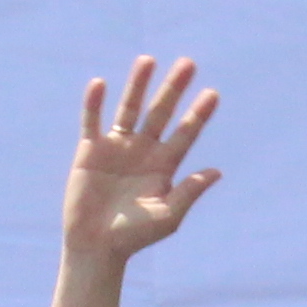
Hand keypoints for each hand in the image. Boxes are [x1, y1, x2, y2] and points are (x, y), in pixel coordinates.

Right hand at [61, 55, 224, 268]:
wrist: (96, 245)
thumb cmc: (134, 236)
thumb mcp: (167, 216)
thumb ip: (188, 192)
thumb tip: (217, 171)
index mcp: (165, 164)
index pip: (186, 133)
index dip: (198, 114)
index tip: (213, 94)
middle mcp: (143, 150)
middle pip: (161, 112)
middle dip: (174, 89)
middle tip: (188, 64)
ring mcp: (117, 147)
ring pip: (129, 109)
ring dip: (138, 85)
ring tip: (148, 60)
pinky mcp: (90, 150)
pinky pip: (92, 121)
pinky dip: (94, 104)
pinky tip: (100, 84)